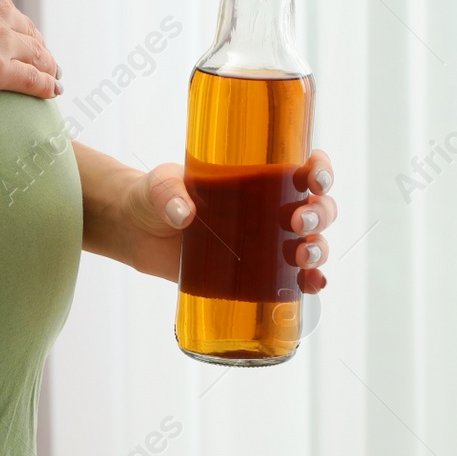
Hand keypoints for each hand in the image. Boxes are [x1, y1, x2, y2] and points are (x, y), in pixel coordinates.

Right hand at [0, 0, 60, 98]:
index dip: (6, 13)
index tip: (8, 23)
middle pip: (23, 25)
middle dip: (35, 40)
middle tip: (43, 52)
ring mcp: (0, 37)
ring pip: (34, 52)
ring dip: (47, 64)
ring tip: (55, 75)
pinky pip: (30, 78)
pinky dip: (45, 85)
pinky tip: (53, 91)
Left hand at [111, 150, 336, 288]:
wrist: (136, 231)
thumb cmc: (154, 196)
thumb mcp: (158, 185)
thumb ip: (167, 193)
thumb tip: (184, 215)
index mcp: (256, 177)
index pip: (302, 169)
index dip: (320, 171)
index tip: (314, 175)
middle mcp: (269, 208)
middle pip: (316, 209)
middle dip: (319, 214)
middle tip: (298, 220)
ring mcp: (264, 243)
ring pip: (311, 243)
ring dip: (318, 249)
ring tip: (303, 256)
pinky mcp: (252, 273)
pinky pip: (291, 280)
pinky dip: (309, 282)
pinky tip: (312, 286)